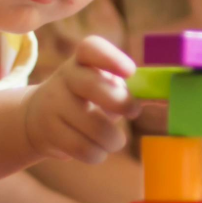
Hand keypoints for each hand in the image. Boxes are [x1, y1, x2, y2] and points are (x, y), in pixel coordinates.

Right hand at [22, 35, 138, 163]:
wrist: (37, 116)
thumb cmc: (83, 98)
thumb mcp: (101, 84)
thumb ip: (127, 88)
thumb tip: (163, 98)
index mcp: (82, 60)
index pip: (91, 48)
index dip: (112, 58)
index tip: (131, 72)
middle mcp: (64, 77)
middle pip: (92, 86)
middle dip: (120, 102)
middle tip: (133, 111)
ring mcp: (53, 105)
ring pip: (94, 127)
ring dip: (114, 139)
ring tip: (114, 140)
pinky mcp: (48, 132)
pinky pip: (84, 149)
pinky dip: (98, 154)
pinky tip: (97, 149)